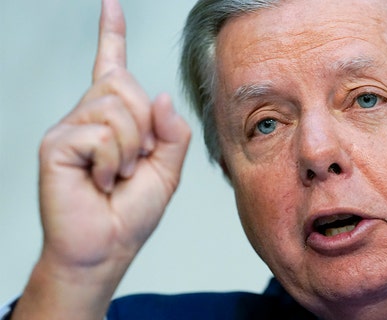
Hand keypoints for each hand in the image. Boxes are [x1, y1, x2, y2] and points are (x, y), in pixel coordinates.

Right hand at [13, 0, 190, 317]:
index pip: (111, 66)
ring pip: (116, 107)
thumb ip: (172, 133)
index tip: (111, 4)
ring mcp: (70, 128)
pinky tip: (101, 182)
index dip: (112, 34)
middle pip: (125, 84)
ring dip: (131, 148)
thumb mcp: (167, 170)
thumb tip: (160, 95)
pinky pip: (101, 134)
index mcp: (114, 119)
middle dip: (144, 125)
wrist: (106, 248)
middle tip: (136, 161)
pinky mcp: (56, 143)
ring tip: (117, 174)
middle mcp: (88, 116)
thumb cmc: (131, 213)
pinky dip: (113, 162)